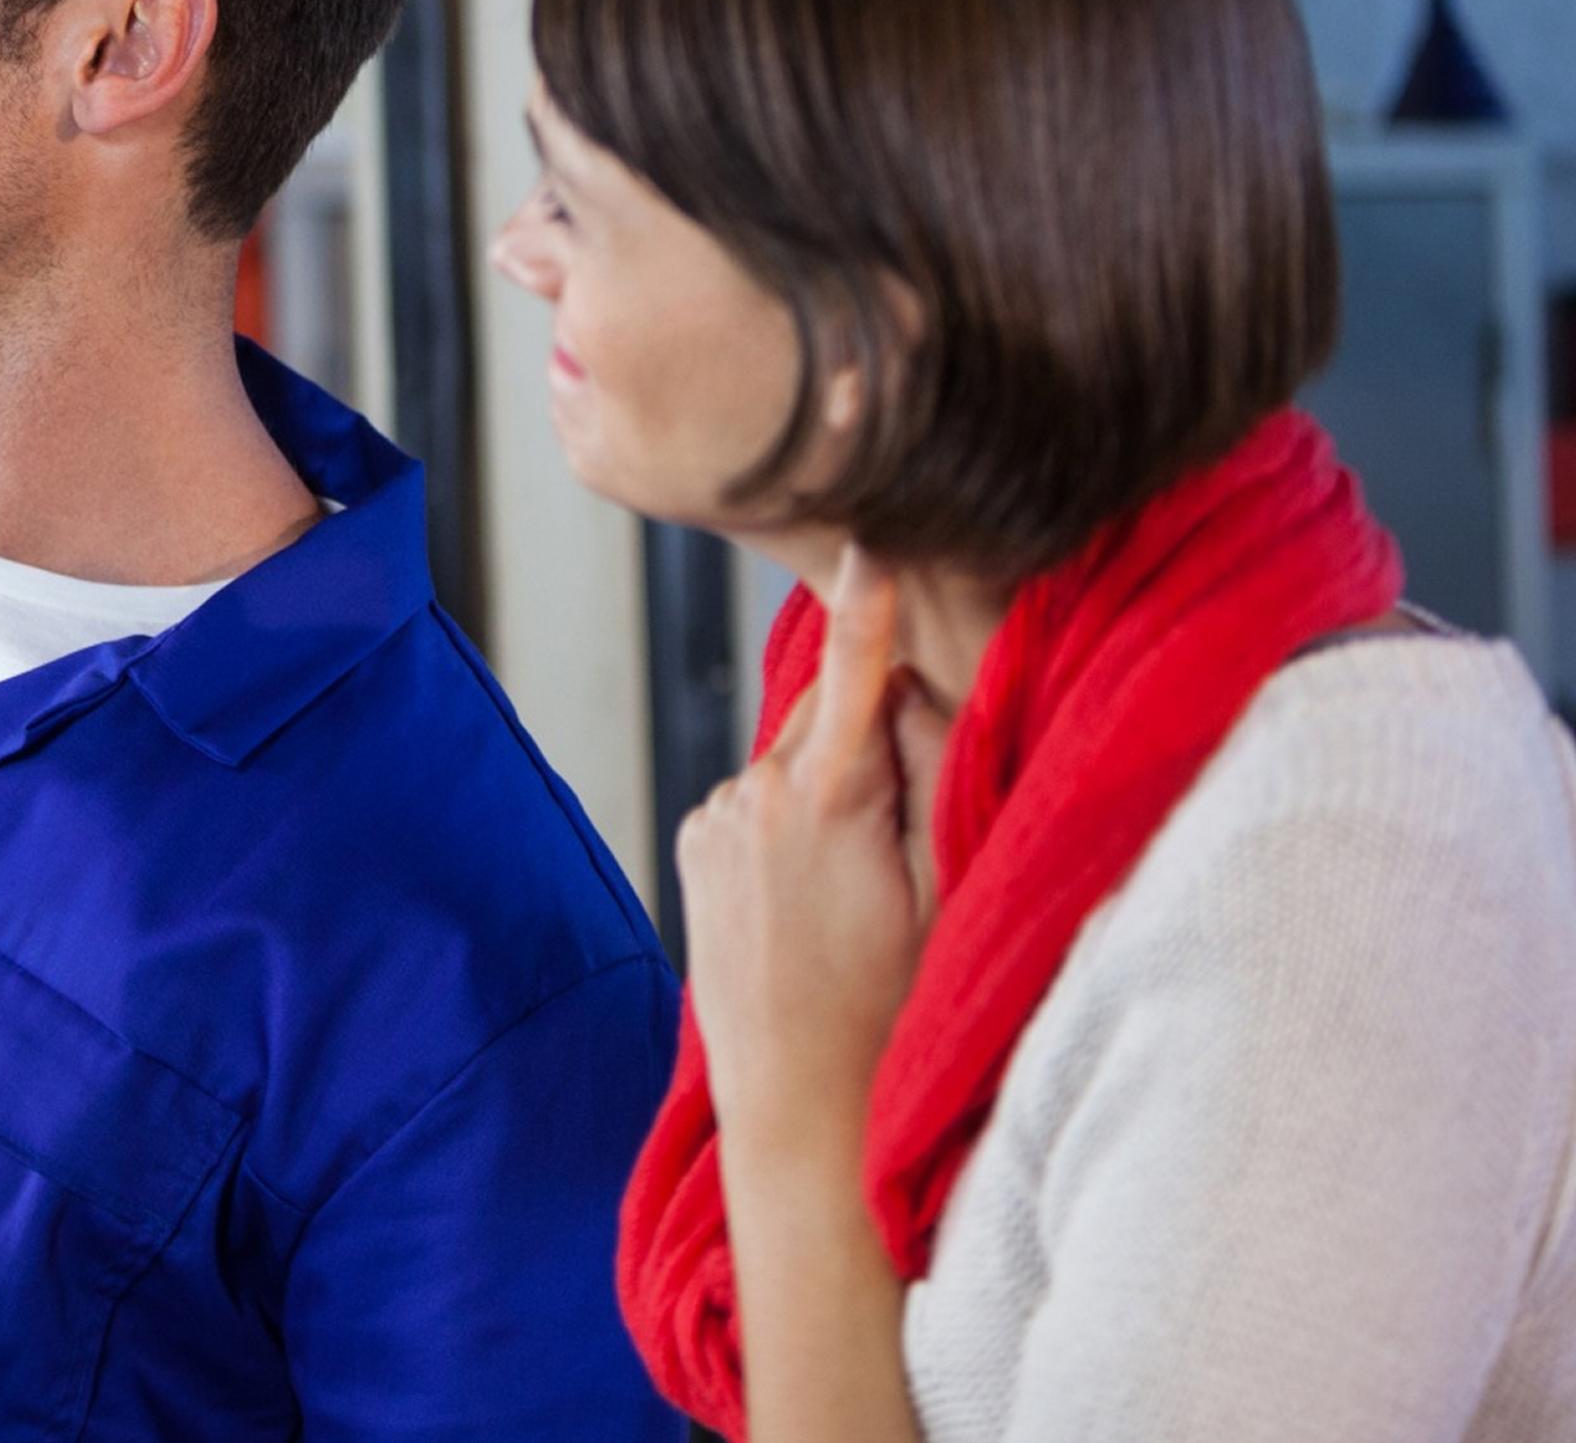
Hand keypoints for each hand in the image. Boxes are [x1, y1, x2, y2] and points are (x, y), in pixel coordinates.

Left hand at [677, 546, 950, 1158]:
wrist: (799, 1098)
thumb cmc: (896, 1004)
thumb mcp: (945, 891)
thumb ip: (930, 780)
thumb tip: (911, 696)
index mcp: (832, 798)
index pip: (856, 673)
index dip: (867, 604)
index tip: (867, 539)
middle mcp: (758, 792)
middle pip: (830, 717)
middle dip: (869, 739)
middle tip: (905, 829)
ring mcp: (714, 816)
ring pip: (792, 761)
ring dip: (827, 789)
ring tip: (853, 886)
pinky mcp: (691, 842)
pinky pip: (754, 800)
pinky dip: (786, 820)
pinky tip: (806, 895)